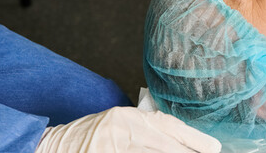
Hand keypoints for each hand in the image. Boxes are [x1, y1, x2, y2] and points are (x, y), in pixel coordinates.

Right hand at [35, 107, 220, 152]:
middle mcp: (122, 131)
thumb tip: (179, 140)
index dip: (193, 138)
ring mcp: (114, 149)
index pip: (168, 126)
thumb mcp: (119, 122)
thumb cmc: (88, 135)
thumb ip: (146, 128)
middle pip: (166, 146)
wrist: (51, 146)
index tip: (213, 147)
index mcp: (127, 117)